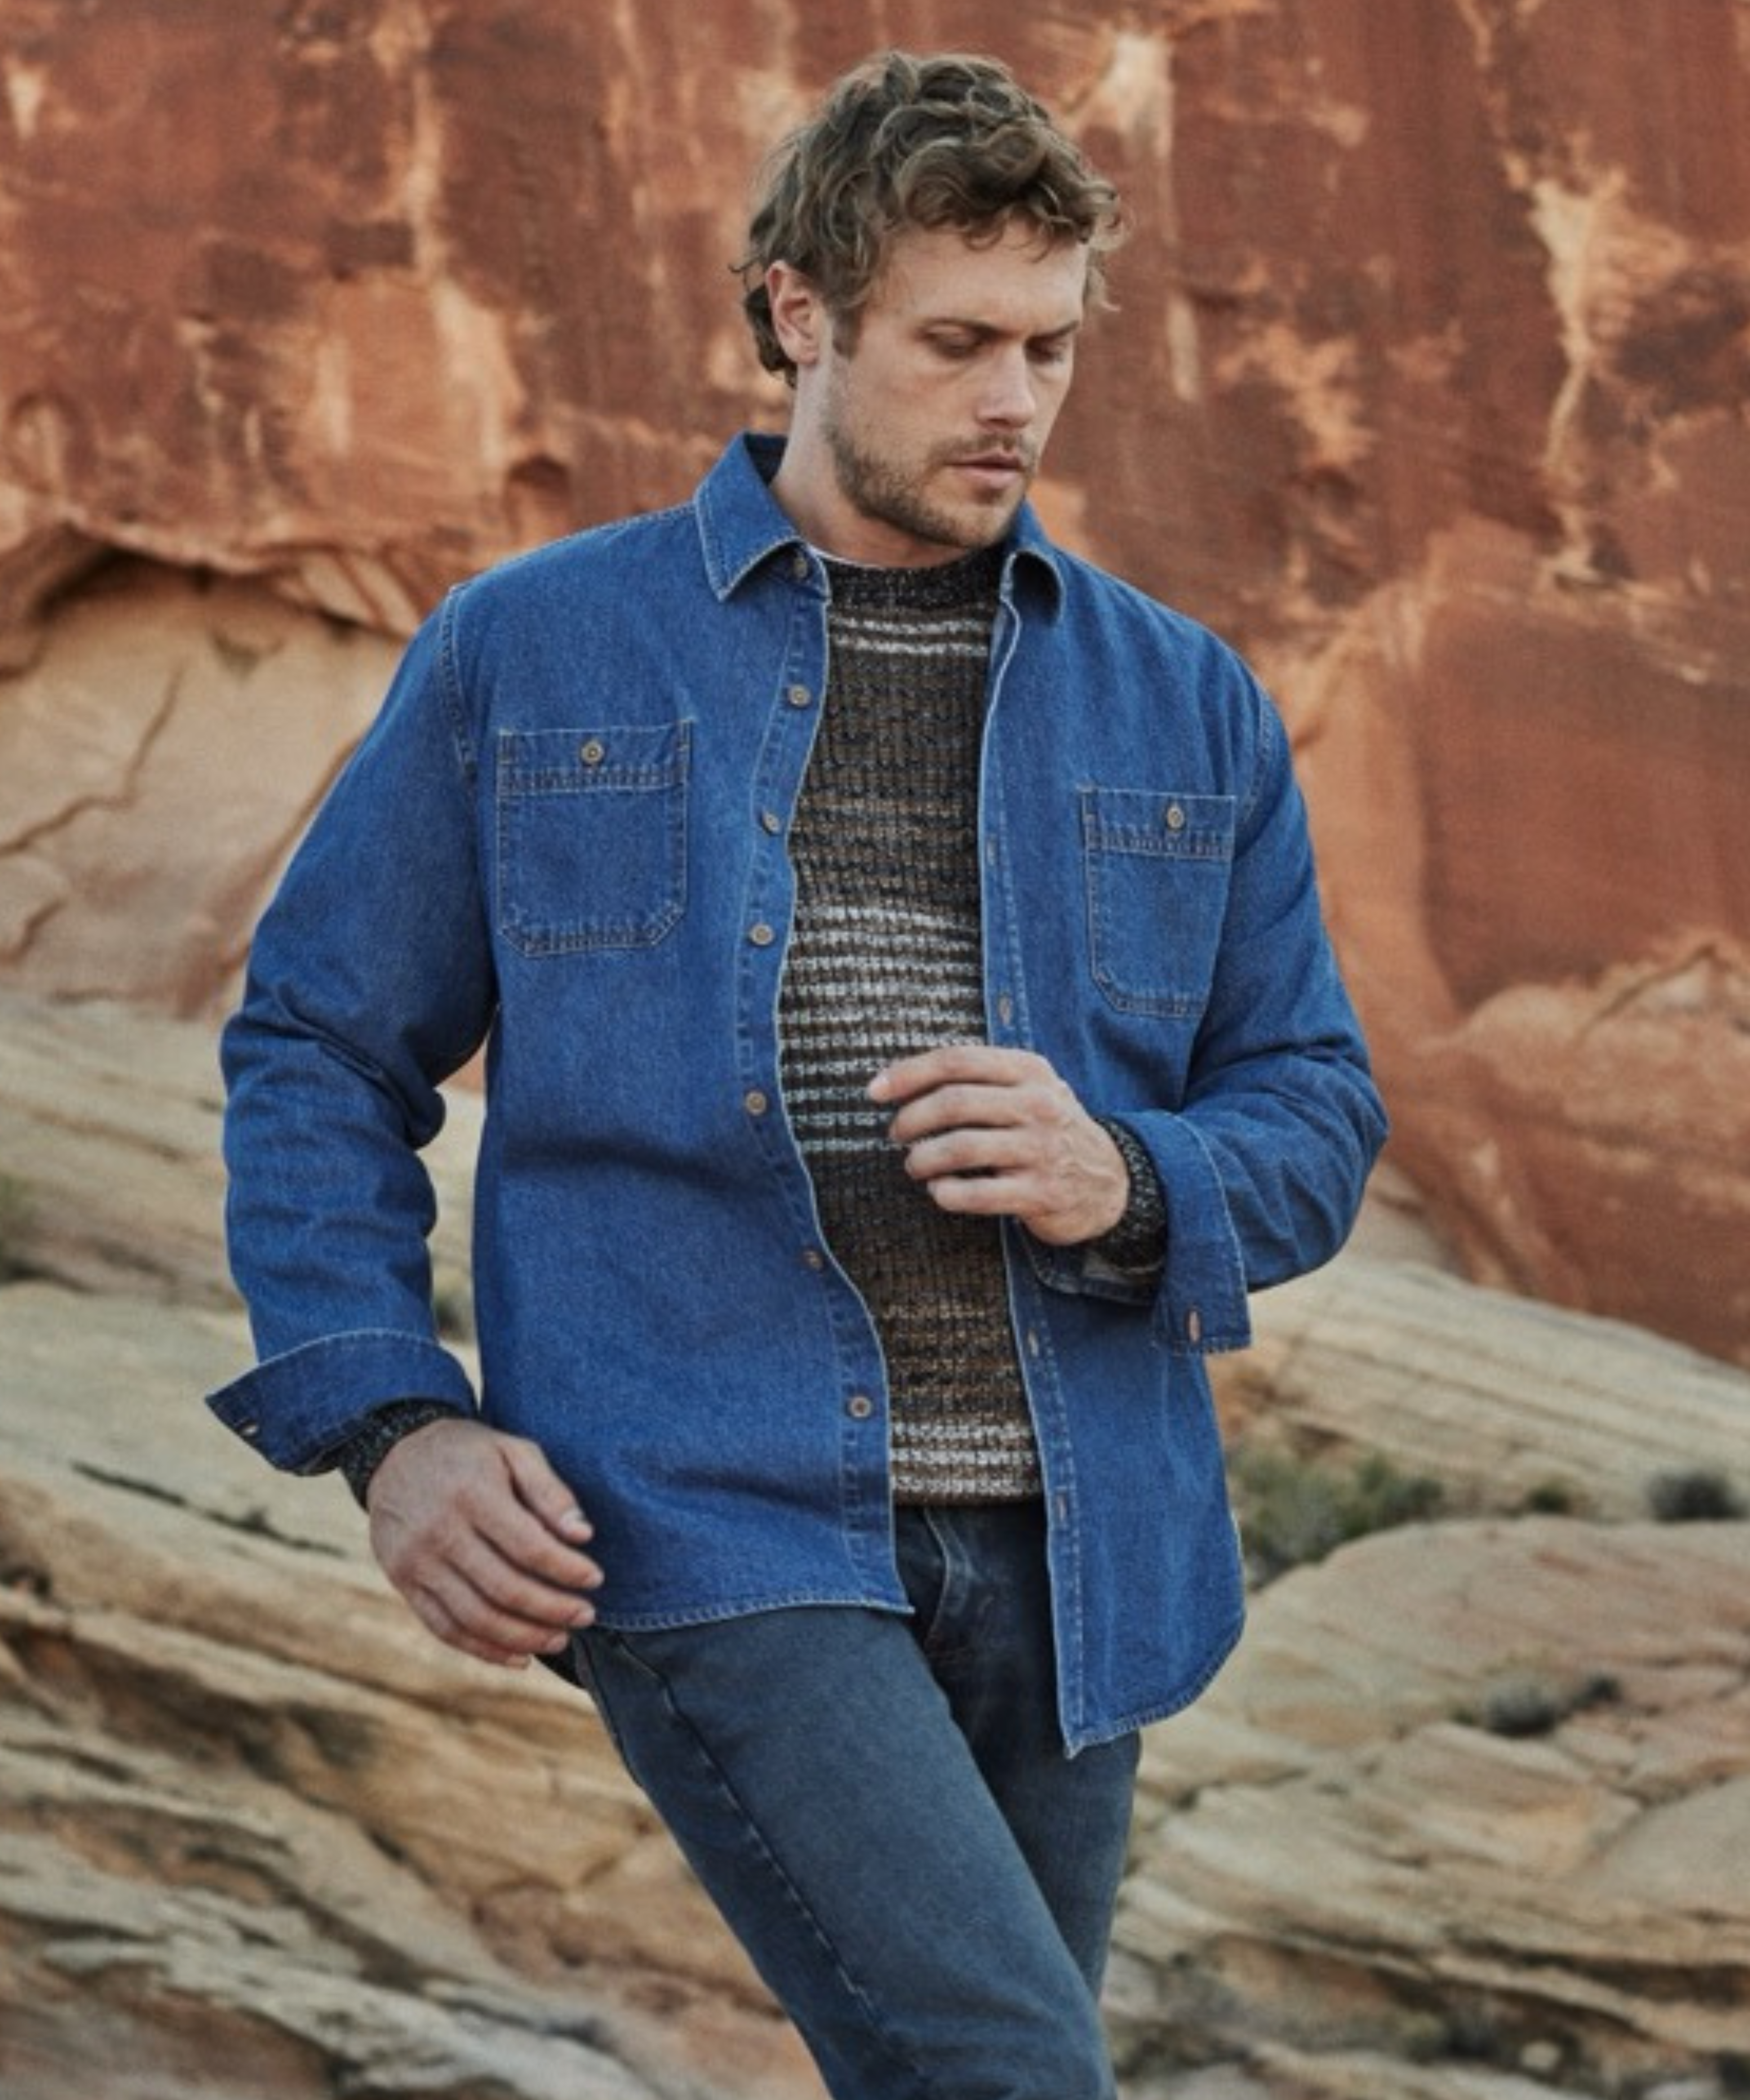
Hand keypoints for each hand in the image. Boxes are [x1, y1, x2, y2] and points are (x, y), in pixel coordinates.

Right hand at [365, 1417, 603, 1669]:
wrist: (395, 1454)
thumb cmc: (469, 1453)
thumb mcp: (513, 1451)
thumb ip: (550, 1491)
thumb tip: (584, 1535)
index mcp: (473, 1494)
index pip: (528, 1546)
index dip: (566, 1568)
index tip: (596, 1578)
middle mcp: (440, 1532)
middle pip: (504, 1588)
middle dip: (552, 1609)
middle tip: (586, 1615)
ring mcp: (417, 1562)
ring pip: (475, 1617)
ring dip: (523, 1637)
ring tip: (560, 1639)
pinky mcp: (403, 1583)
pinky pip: (444, 1628)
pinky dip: (483, 1649)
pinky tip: (519, 1656)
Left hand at [868, 1044, 1129, 1247]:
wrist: (1109, 1182)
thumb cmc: (1047, 1130)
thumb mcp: (1028, 1089)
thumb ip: (978, 1079)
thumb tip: (900, 1080)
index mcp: (1029, 1071)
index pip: (957, 1060)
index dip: (908, 1074)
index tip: (875, 1091)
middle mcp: (1038, 1106)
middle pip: (954, 1103)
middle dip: (911, 1119)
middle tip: (895, 1135)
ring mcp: (1041, 1150)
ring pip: (961, 1148)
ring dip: (923, 1158)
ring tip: (914, 1165)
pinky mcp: (1041, 1193)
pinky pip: (979, 1194)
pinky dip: (947, 1193)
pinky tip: (940, 1191)